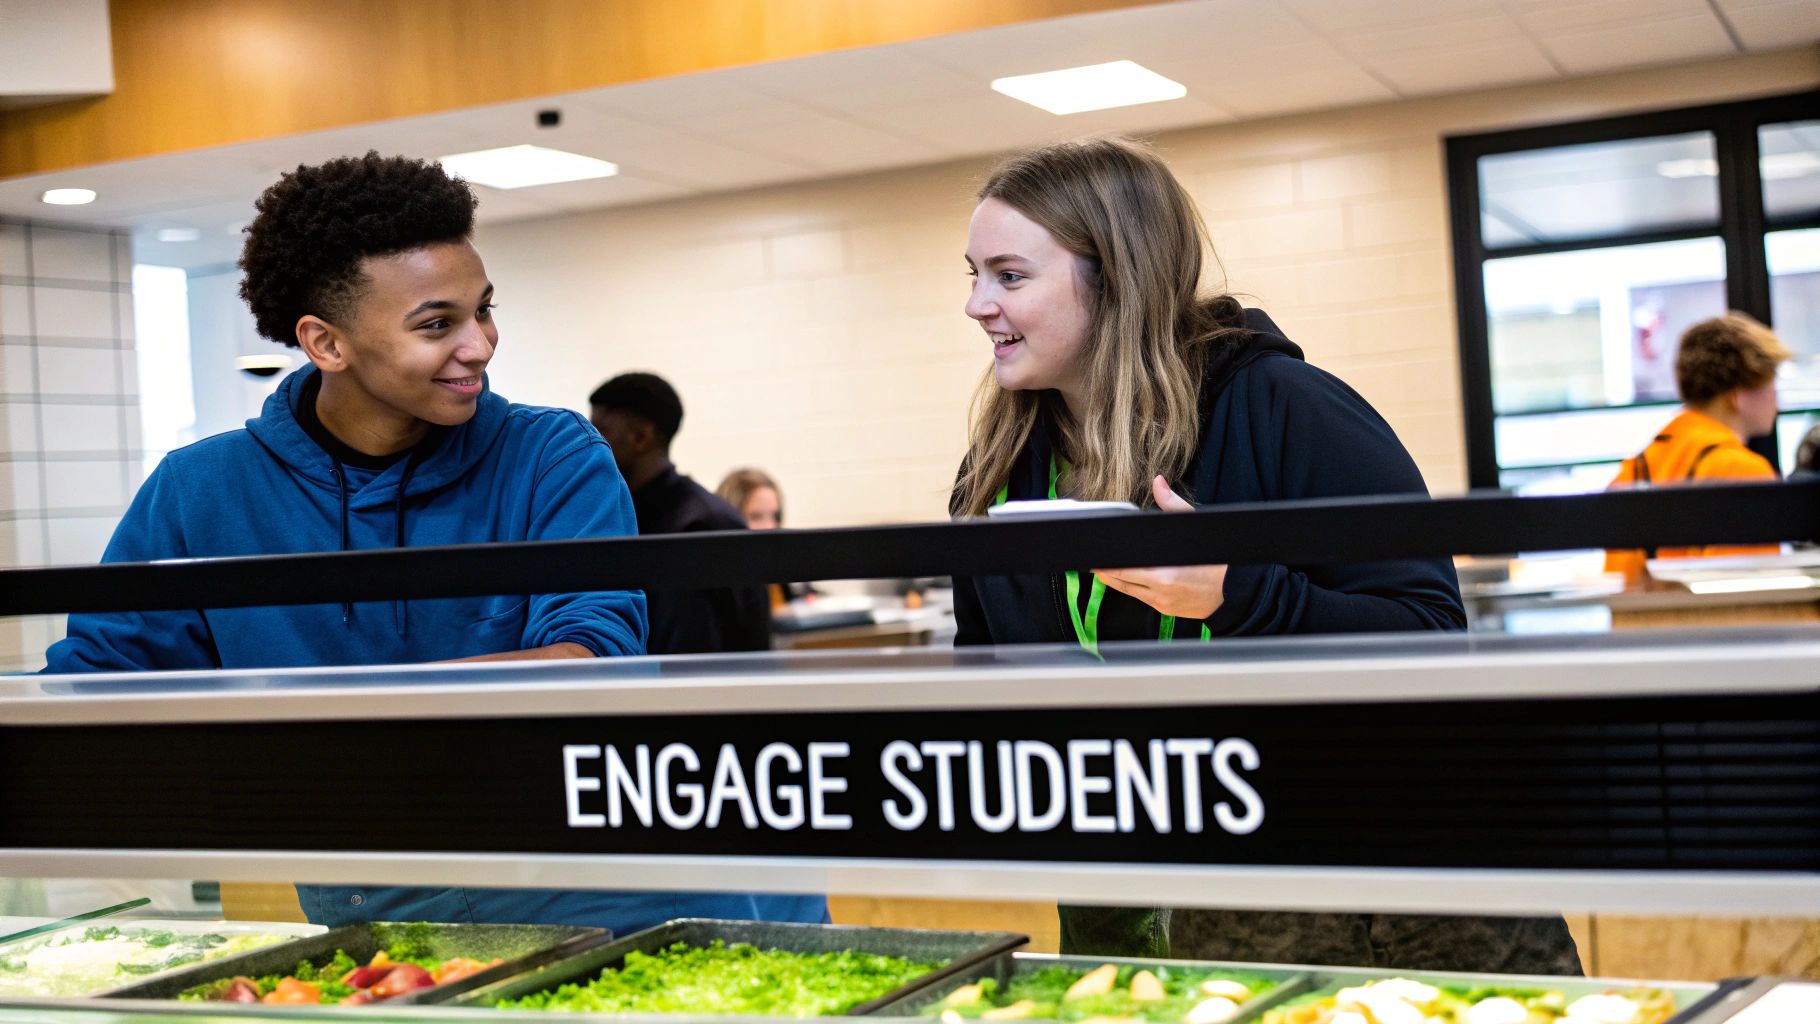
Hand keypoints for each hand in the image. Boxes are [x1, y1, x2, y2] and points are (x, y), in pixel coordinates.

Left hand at [1093, 476, 1227, 619]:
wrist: (1235, 590)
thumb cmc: (1215, 558)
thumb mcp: (1194, 526)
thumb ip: (1172, 504)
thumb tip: (1158, 482)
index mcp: (1166, 570)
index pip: (1124, 564)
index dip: (1106, 558)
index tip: (1098, 547)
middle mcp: (1161, 589)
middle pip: (1120, 578)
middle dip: (1104, 568)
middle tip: (1093, 558)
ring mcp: (1162, 602)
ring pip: (1126, 590)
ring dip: (1112, 579)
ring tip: (1101, 567)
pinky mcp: (1165, 610)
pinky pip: (1139, 598)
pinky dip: (1129, 587)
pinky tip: (1122, 578)